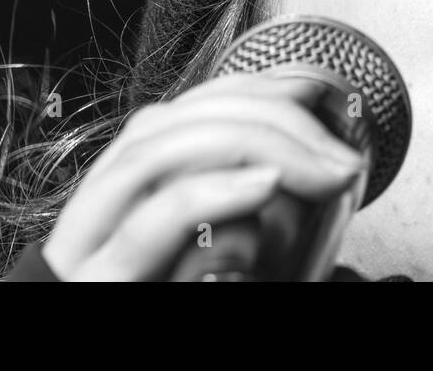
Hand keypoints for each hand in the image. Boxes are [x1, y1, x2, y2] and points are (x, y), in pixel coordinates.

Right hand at [40, 72, 366, 279]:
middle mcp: (104, 209)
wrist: (127, 360)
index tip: (318, 94)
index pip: (184, 110)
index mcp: (131, 195)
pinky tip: (264, 186)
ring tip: (321, 165)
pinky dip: (210, 193)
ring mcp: (93, 246)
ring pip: (153, 155)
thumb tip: (319, 159)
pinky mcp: (99, 283)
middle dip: (266, 116)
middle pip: (172, 122)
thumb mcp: (225, 259)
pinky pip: (150, 223)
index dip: (249, 88)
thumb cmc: (181, 297)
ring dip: (249, 142)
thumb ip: (247, 212)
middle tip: (339, 150)